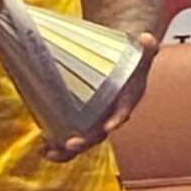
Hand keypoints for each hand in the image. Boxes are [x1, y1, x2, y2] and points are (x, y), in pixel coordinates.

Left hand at [42, 31, 158, 163]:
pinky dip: (57, 144)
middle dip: (85, 141)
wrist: (120, 65)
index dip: (116, 119)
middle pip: (98, 133)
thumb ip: (146, 48)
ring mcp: (95, 121)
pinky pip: (70, 136)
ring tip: (47, 152)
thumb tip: (148, 38)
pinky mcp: (81, 121)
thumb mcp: (139, 53)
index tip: (108, 126)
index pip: (122, 112)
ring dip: (66, 150)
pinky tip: (42, 147)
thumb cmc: (129, 60)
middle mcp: (110, 116)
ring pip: (82, 140)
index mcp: (125, 101)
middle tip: (70, 144)